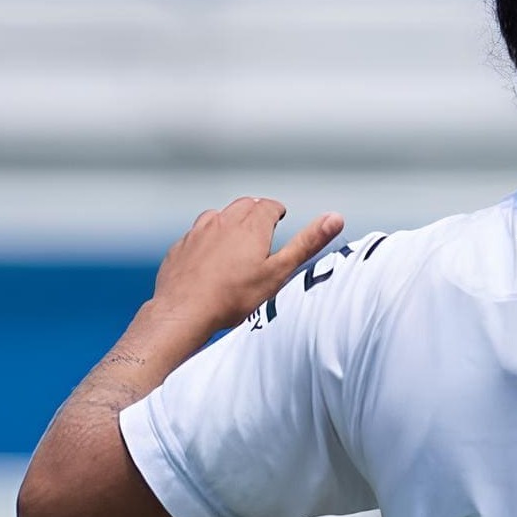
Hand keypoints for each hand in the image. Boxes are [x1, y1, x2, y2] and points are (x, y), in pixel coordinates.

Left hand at [149, 198, 346, 337]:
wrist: (185, 311)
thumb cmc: (234, 296)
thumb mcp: (279, 271)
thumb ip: (307, 243)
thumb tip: (335, 218)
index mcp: (251, 225)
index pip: (268, 205)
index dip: (277, 211)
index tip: (280, 217)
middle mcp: (222, 221)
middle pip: (243, 205)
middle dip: (256, 212)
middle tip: (264, 228)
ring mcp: (198, 232)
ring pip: (218, 215)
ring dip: (230, 221)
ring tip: (237, 240)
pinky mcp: (181, 246)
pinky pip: (197, 234)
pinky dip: (208, 238)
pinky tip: (211, 256)